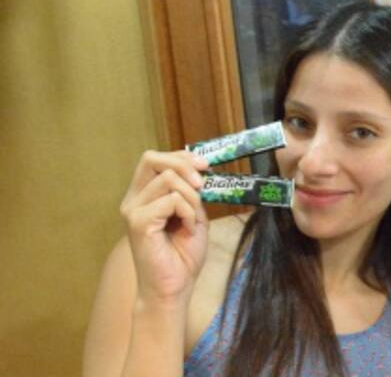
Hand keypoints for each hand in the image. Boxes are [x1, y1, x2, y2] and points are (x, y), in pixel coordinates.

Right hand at [119, 150, 208, 305]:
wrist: (173, 288)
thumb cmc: (181, 256)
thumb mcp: (193, 214)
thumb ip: (192, 192)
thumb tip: (201, 168)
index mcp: (144, 196)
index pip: (154, 159)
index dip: (181, 156)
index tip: (205, 166)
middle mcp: (133, 200)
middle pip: (152, 159)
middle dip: (184, 165)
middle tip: (202, 184)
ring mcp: (133, 210)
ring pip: (169, 180)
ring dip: (192, 198)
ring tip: (192, 221)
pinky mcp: (138, 222)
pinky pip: (173, 200)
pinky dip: (188, 213)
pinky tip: (187, 229)